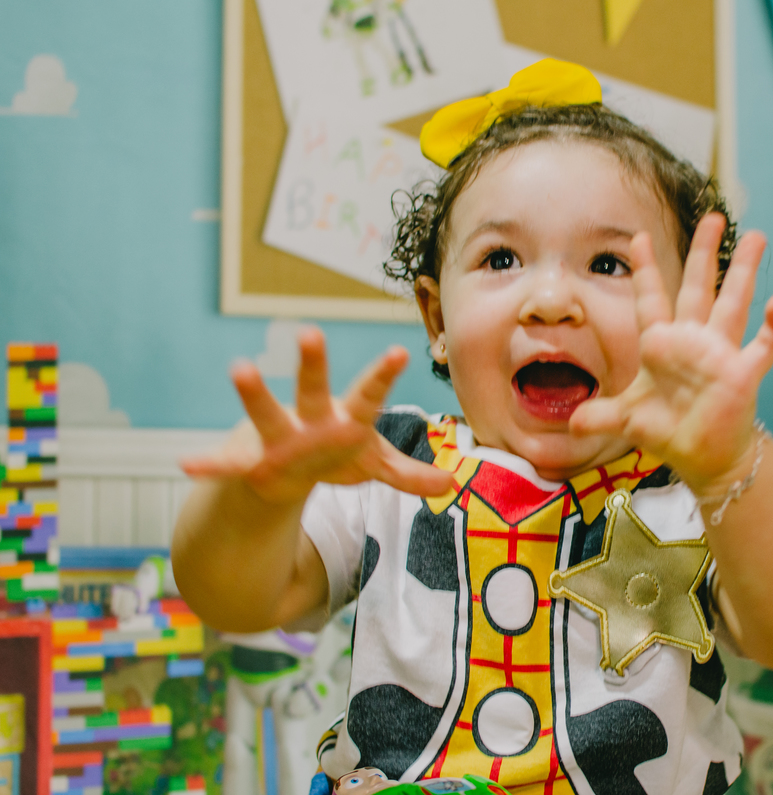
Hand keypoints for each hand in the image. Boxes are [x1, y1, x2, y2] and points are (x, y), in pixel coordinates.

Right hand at [181, 328, 453, 503]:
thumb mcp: (373, 465)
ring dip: (255, 394)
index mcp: (346, 420)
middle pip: (314, 390)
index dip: (383, 375)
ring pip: (266, 414)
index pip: (369, 395)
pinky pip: (228, 465)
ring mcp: (277, 437)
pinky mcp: (249, 461)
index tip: (399, 351)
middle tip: (312, 331)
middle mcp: (310, 421)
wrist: (285, 468)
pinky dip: (210, 466)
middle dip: (314, 366)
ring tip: (240, 366)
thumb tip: (450, 486)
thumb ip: (407, 475)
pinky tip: (186, 465)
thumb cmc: (335, 456)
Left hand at [569, 213, 772, 492]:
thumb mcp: (627, 420)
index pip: (651, 299)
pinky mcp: (743, 374)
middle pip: (697, 288)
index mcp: (661, 345)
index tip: (638, 237)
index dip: (645, 270)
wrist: (703, 457)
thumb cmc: (668, 430)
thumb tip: (571, 423)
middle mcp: (692, 341)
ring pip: (734, 303)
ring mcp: (720, 354)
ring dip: (744, 271)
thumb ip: (599, 415)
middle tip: (713, 216)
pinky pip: (763, 346)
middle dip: (703, 253)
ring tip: (756, 237)